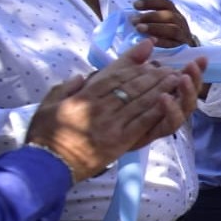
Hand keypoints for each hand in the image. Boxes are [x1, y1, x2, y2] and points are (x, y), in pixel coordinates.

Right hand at [27, 40, 202, 178]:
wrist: (47, 165)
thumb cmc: (45, 135)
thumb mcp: (49, 105)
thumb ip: (66, 87)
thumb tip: (83, 76)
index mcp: (83, 97)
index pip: (113, 76)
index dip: (132, 64)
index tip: (147, 56)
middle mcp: (99, 107)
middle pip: (130, 86)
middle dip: (152, 75)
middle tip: (168, 67)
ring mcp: (111, 124)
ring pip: (139, 101)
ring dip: (160, 88)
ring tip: (175, 78)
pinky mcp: (119, 140)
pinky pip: (142, 122)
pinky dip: (157, 110)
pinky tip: (169, 101)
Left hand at [130, 0, 197, 47]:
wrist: (181, 48)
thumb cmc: (163, 34)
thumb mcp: (157, 23)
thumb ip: (145, 20)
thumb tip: (130, 17)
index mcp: (173, 12)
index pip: (164, 3)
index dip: (150, 2)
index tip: (135, 5)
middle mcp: (180, 21)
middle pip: (169, 15)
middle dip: (150, 17)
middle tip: (134, 21)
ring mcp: (183, 34)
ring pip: (173, 29)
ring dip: (155, 28)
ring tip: (139, 29)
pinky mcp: (182, 47)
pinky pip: (173, 43)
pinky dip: (161, 42)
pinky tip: (150, 41)